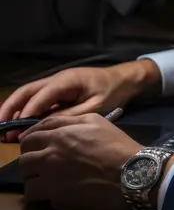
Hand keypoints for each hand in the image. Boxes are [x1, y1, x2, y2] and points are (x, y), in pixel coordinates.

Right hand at [0, 59, 160, 142]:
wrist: (125, 80)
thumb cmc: (112, 92)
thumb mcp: (94, 107)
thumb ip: (70, 116)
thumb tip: (45, 127)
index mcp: (66, 80)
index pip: (40, 95)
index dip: (27, 112)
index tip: (15, 129)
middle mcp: (57, 79)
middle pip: (27, 92)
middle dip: (11, 108)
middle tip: (0, 125)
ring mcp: (57, 84)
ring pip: (29, 95)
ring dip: (16, 110)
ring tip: (4, 128)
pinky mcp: (59, 91)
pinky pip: (38, 100)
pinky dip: (27, 111)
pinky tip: (20, 125)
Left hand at [18, 113, 142, 209]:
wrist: (134, 175)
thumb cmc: (117, 146)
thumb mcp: (95, 121)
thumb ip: (67, 120)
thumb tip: (47, 128)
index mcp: (58, 136)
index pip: (29, 138)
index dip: (30, 142)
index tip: (35, 147)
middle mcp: (49, 158)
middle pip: (23, 161)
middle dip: (29, 163)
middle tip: (40, 166)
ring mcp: (52, 182)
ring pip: (27, 184)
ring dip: (35, 182)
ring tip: (47, 182)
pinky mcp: (59, 202)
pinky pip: (43, 199)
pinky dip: (49, 197)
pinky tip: (63, 193)